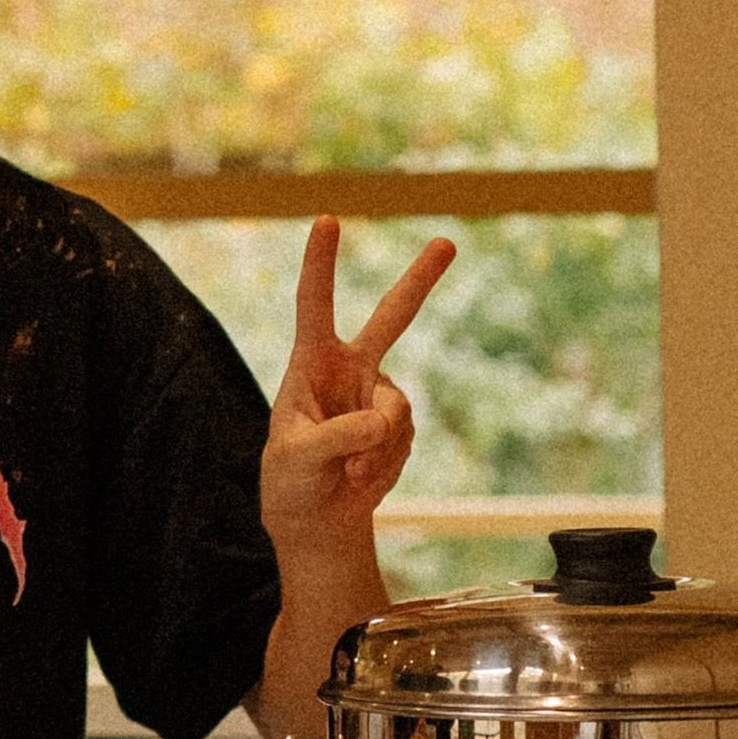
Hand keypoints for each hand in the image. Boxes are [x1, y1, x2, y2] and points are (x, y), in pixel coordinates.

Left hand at [261, 217, 454, 547]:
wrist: (316, 519)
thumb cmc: (290, 480)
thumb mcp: (296, 460)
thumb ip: (336, 437)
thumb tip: (383, 421)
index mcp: (311, 362)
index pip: (314, 304)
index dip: (320, 264)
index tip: (326, 220)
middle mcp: (350, 369)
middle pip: (392, 317)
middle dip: (421, 280)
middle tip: (447, 242)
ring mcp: (379, 395)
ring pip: (397, 410)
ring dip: (374, 450)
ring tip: (345, 473)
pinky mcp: (399, 425)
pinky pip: (404, 440)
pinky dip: (382, 466)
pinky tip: (359, 479)